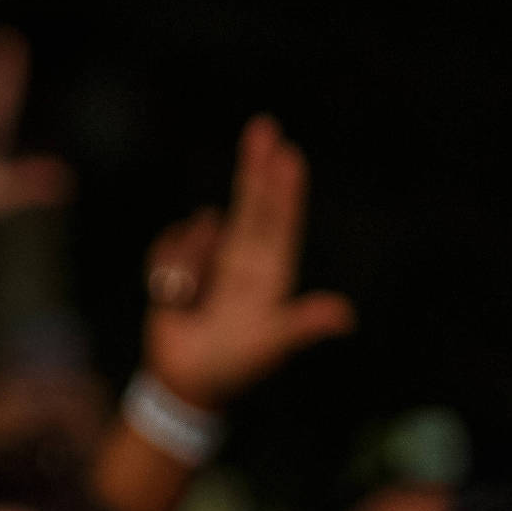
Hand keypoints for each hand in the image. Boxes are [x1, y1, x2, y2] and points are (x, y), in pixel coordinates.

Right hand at [138, 116, 355, 412]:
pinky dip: (166, 268)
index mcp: (269, 274)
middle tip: (263, 127)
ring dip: (188, 262)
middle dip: (256, 166)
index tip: (289, 154)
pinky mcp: (177, 268)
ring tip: (186, 300)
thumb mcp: (270, 346)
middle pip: (251, 205)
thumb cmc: (233, 366)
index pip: (279, 222)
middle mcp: (243, 261)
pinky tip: (171, 294)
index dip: (285, 188)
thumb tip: (345, 317)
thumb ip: (302, 327)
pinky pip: (168, 248)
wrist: (185, 383)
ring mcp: (210, 262)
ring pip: (198, 234)